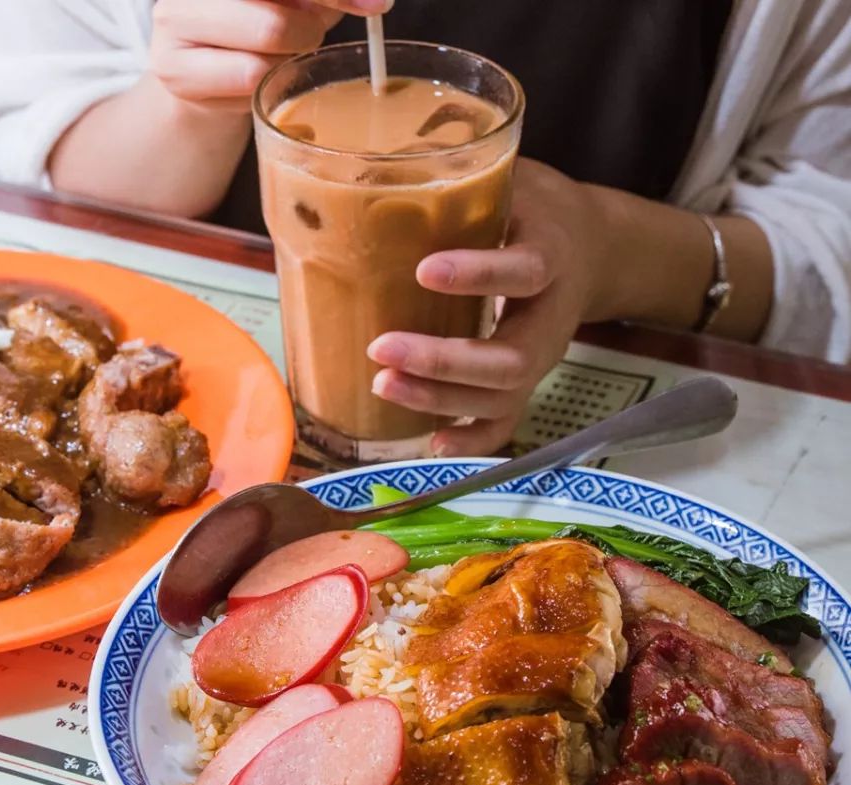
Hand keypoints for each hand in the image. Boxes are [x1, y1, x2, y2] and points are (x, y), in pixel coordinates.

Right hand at [151, 0, 392, 110]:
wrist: (198, 80)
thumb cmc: (252, 26)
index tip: (377, 4)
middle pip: (277, 5)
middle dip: (312, 17)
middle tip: (314, 32)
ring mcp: (175, 20)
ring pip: (269, 34)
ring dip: (292, 49)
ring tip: (279, 50)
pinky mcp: (175, 70)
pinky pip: (248, 77)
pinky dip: (266, 80)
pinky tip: (257, 76)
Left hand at [368, 158, 613, 455]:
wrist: (590, 246)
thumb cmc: (532, 208)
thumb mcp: (509, 176)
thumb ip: (460, 174)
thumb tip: (373, 161)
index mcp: (554, 254)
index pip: (527, 271)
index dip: (480, 275)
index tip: (425, 271)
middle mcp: (553, 318)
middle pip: (510, 359)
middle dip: (444, 361)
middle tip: (382, 348)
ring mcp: (540, 358)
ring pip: (501, 397)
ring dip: (439, 400)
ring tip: (382, 383)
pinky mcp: (524, 383)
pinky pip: (504, 423)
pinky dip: (471, 441)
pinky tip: (431, 445)